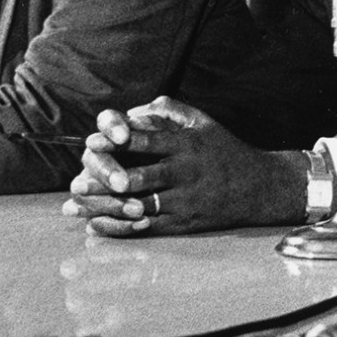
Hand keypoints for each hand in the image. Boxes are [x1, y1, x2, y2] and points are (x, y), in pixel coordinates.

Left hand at [62, 96, 305, 236]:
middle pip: (140, 178)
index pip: (148, 140)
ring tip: (78, 207)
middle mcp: (186, 172)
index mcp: (187, 144)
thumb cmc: (224, 150)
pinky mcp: (185, 222)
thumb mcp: (204, 123)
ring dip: (106, 208)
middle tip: (77, 183)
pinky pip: (147, 227)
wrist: (259, 187)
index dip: (119, 140)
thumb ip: (171, 111)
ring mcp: (186, 200)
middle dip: (106, 181)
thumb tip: (136, 109)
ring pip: (139, 206)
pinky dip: (120, 228)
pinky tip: (97, 225)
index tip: (92, 141)